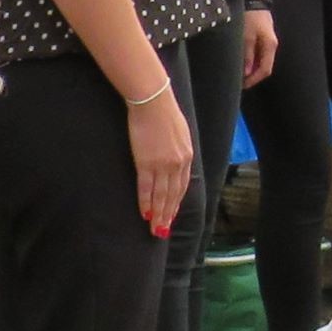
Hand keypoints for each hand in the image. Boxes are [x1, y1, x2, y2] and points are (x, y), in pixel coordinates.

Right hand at [127, 88, 193, 236]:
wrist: (152, 101)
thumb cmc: (163, 112)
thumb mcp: (179, 132)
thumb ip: (178, 149)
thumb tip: (175, 160)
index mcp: (186, 156)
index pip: (182, 185)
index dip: (176, 202)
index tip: (171, 214)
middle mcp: (178, 164)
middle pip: (173, 194)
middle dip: (168, 214)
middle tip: (163, 230)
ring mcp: (163, 165)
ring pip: (161, 195)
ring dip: (158, 214)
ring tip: (155, 228)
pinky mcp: (147, 162)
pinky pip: (146, 188)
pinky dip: (146, 202)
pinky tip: (145, 213)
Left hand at [242, 8, 278, 88]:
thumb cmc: (249, 16)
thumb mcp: (246, 37)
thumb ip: (247, 56)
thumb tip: (247, 72)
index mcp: (270, 46)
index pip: (265, 70)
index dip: (254, 80)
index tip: (242, 85)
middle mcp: (271, 45)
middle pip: (264, 66)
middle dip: (252, 76)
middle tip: (239, 81)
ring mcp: (268, 40)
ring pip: (261, 60)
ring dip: (251, 68)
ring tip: (239, 72)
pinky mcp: (263, 36)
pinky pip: (259, 53)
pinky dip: (251, 59)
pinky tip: (242, 60)